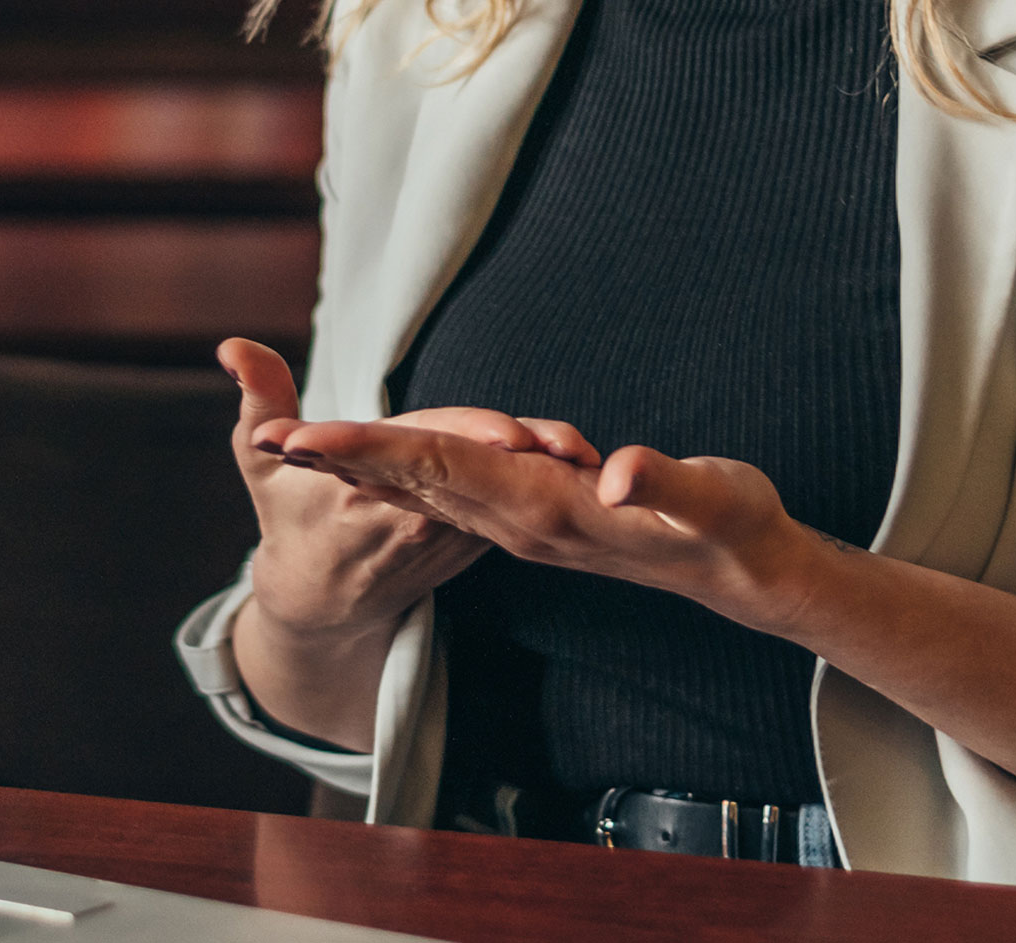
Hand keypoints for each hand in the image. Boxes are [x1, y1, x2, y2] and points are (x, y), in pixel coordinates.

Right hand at [221, 338, 587, 639]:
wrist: (320, 602)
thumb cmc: (288, 516)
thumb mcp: (260, 459)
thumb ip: (258, 397)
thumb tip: (231, 346)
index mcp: (372, 494)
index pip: (425, 453)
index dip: (467, 441)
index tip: (506, 438)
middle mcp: (419, 518)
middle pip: (478, 477)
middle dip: (523, 461)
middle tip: (564, 448)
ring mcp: (451, 536)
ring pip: (505, 496)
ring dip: (545, 478)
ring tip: (584, 452)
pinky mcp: (474, 540)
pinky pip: (513, 511)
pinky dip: (542, 492)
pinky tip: (581, 470)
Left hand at [257, 415, 821, 637]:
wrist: (751, 579)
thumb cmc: (737, 532)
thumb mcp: (714, 503)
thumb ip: (664, 485)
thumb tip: (613, 470)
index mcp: (548, 508)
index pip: (442, 470)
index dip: (371, 450)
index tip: (306, 438)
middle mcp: (522, 521)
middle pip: (413, 480)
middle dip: (338, 458)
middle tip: (263, 436)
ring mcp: (526, 524)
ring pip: (425, 488)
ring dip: (359, 467)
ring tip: (296, 444)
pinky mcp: (536, 518)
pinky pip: (452, 495)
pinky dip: (405, 475)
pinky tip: (378, 465)